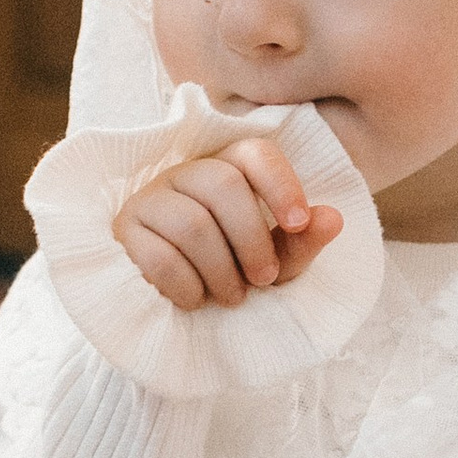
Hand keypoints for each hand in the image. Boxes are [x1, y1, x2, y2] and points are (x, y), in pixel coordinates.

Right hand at [112, 136, 342, 308]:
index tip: (299, 224)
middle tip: (264, 279)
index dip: (280, 184)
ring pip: (191, 222)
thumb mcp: (273, 262)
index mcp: (226, 169)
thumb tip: (333, 219)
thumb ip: (301, 242)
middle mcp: (184, 173)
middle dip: (252, 238)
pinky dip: (187, 286)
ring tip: (232, 296)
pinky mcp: (124, 232)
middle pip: (222, 184)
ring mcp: (149, 199)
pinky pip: (158, 256)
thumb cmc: (227, 272)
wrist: (169, 304)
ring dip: (221, 270)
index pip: (254, 153)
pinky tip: (196, 299)